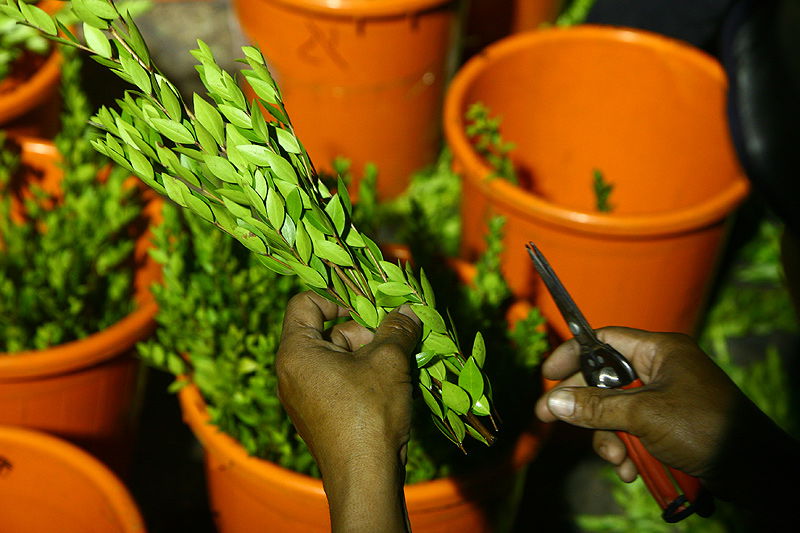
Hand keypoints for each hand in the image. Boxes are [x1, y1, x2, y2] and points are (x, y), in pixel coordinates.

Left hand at [276, 291, 420, 532]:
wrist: (365, 478)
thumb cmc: (369, 413)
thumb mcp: (388, 362)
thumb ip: (397, 329)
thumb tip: (408, 309)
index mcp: (296, 352)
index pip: (305, 303)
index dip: (336, 294)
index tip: (368, 301)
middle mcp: (292, 372)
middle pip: (328, 330)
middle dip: (364, 330)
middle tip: (396, 335)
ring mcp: (305, 395)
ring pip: (339, 356)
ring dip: (370, 353)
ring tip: (401, 361)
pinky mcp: (320, 414)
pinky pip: (341, 380)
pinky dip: (365, 374)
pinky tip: (393, 383)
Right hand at [534, 327, 796, 505]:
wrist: (754, 470)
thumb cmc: (703, 429)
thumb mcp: (643, 416)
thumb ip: (596, 407)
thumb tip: (552, 402)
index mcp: (659, 351)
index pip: (605, 340)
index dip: (573, 355)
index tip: (548, 374)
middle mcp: (661, 369)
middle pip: (605, 380)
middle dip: (587, 408)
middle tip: (551, 420)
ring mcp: (665, 397)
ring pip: (616, 411)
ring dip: (609, 438)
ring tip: (617, 461)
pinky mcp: (668, 424)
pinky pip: (633, 430)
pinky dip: (627, 449)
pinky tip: (631, 470)